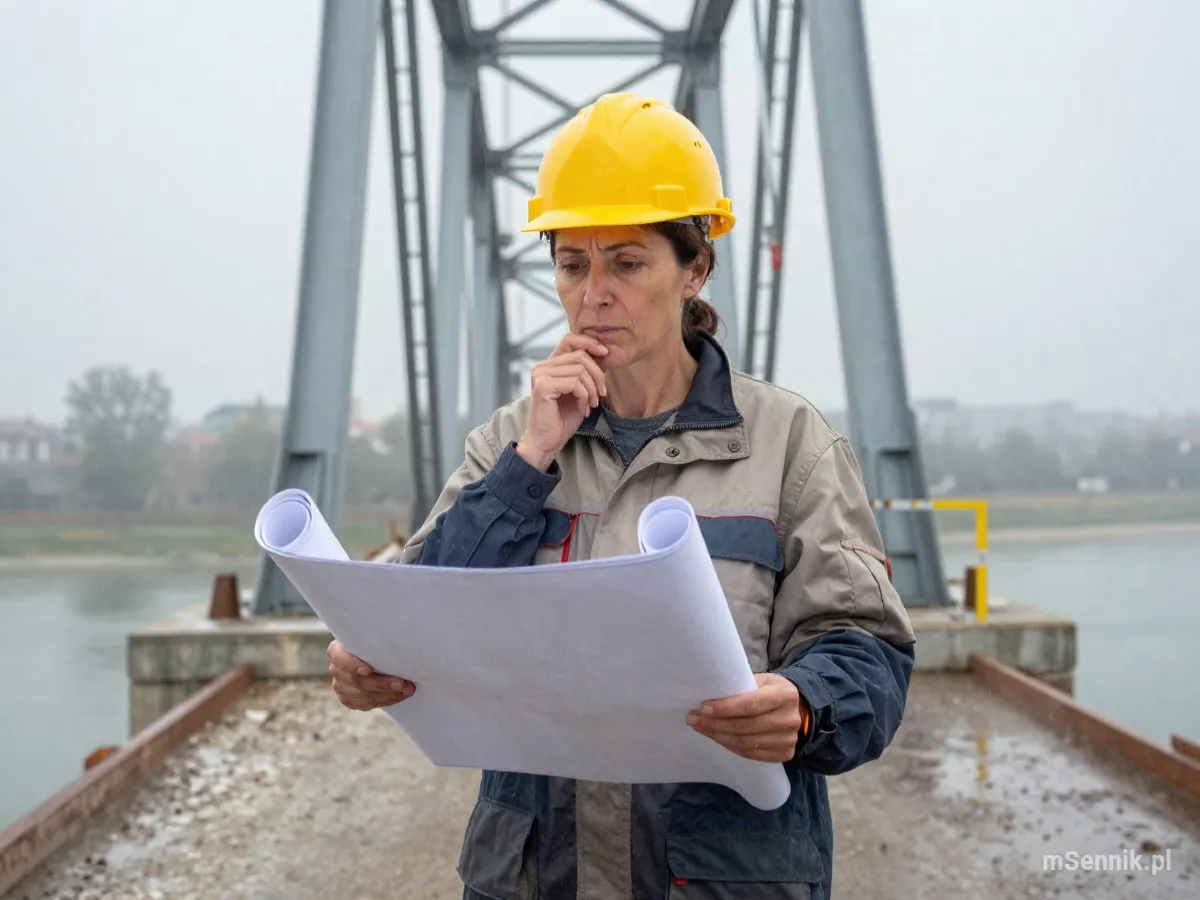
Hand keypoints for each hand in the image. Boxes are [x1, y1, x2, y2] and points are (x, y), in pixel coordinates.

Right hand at [326, 639, 414, 710]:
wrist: (375, 654)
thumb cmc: (375, 640)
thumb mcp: (373, 635)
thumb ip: (378, 637)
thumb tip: (396, 632)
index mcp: (336, 650)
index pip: (339, 658)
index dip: (352, 665)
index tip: (369, 669)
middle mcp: (336, 669)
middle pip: (356, 681)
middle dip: (381, 683)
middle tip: (401, 683)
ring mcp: (341, 686)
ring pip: (363, 696)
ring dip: (387, 694)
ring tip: (407, 689)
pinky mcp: (349, 699)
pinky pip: (365, 705)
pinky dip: (385, 701)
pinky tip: (398, 695)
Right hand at [516, 333, 608, 469]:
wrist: (547, 441)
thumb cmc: (563, 418)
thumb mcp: (580, 390)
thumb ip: (586, 371)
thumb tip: (604, 353)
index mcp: (550, 364)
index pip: (570, 339)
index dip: (590, 342)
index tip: (606, 354)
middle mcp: (542, 366)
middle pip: (580, 355)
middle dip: (597, 375)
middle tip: (601, 394)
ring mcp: (540, 375)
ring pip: (580, 369)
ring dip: (592, 389)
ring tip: (591, 404)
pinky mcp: (543, 386)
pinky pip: (575, 383)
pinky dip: (584, 396)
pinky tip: (582, 409)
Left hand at [686, 673, 808, 762]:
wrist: (797, 709)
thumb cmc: (771, 690)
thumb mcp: (761, 680)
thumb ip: (741, 687)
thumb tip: (708, 694)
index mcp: (785, 694)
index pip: (751, 704)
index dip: (725, 708)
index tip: (703, 708)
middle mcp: (790, 719)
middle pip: (746, 726)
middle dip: (715, 723)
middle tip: (693, 719)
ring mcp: (789, 739)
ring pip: (746, 742)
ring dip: (718, 736)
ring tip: (700, 727)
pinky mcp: (784, 754)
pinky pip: (750, 754)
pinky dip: (730, 746)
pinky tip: (717, 737)